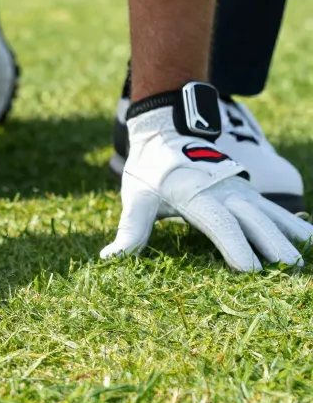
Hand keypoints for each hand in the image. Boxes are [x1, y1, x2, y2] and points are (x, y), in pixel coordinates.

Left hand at [102, 106, 312, 270]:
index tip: (248, 268)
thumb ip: (130, 229)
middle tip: (288, 269)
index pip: (219, 223)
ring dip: (289, 235)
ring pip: (270, 214)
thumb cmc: (149, 171)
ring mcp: (241, 192)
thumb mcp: (136, 198)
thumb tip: (108, 258)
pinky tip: (309, 239)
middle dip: (271, 244)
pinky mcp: (249, 194)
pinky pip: (275, 210)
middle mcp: (225, 192)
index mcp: (196, 195)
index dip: (233, 245)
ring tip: (304, 258)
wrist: (166, 133)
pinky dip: (293, 224)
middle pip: (252, 220)